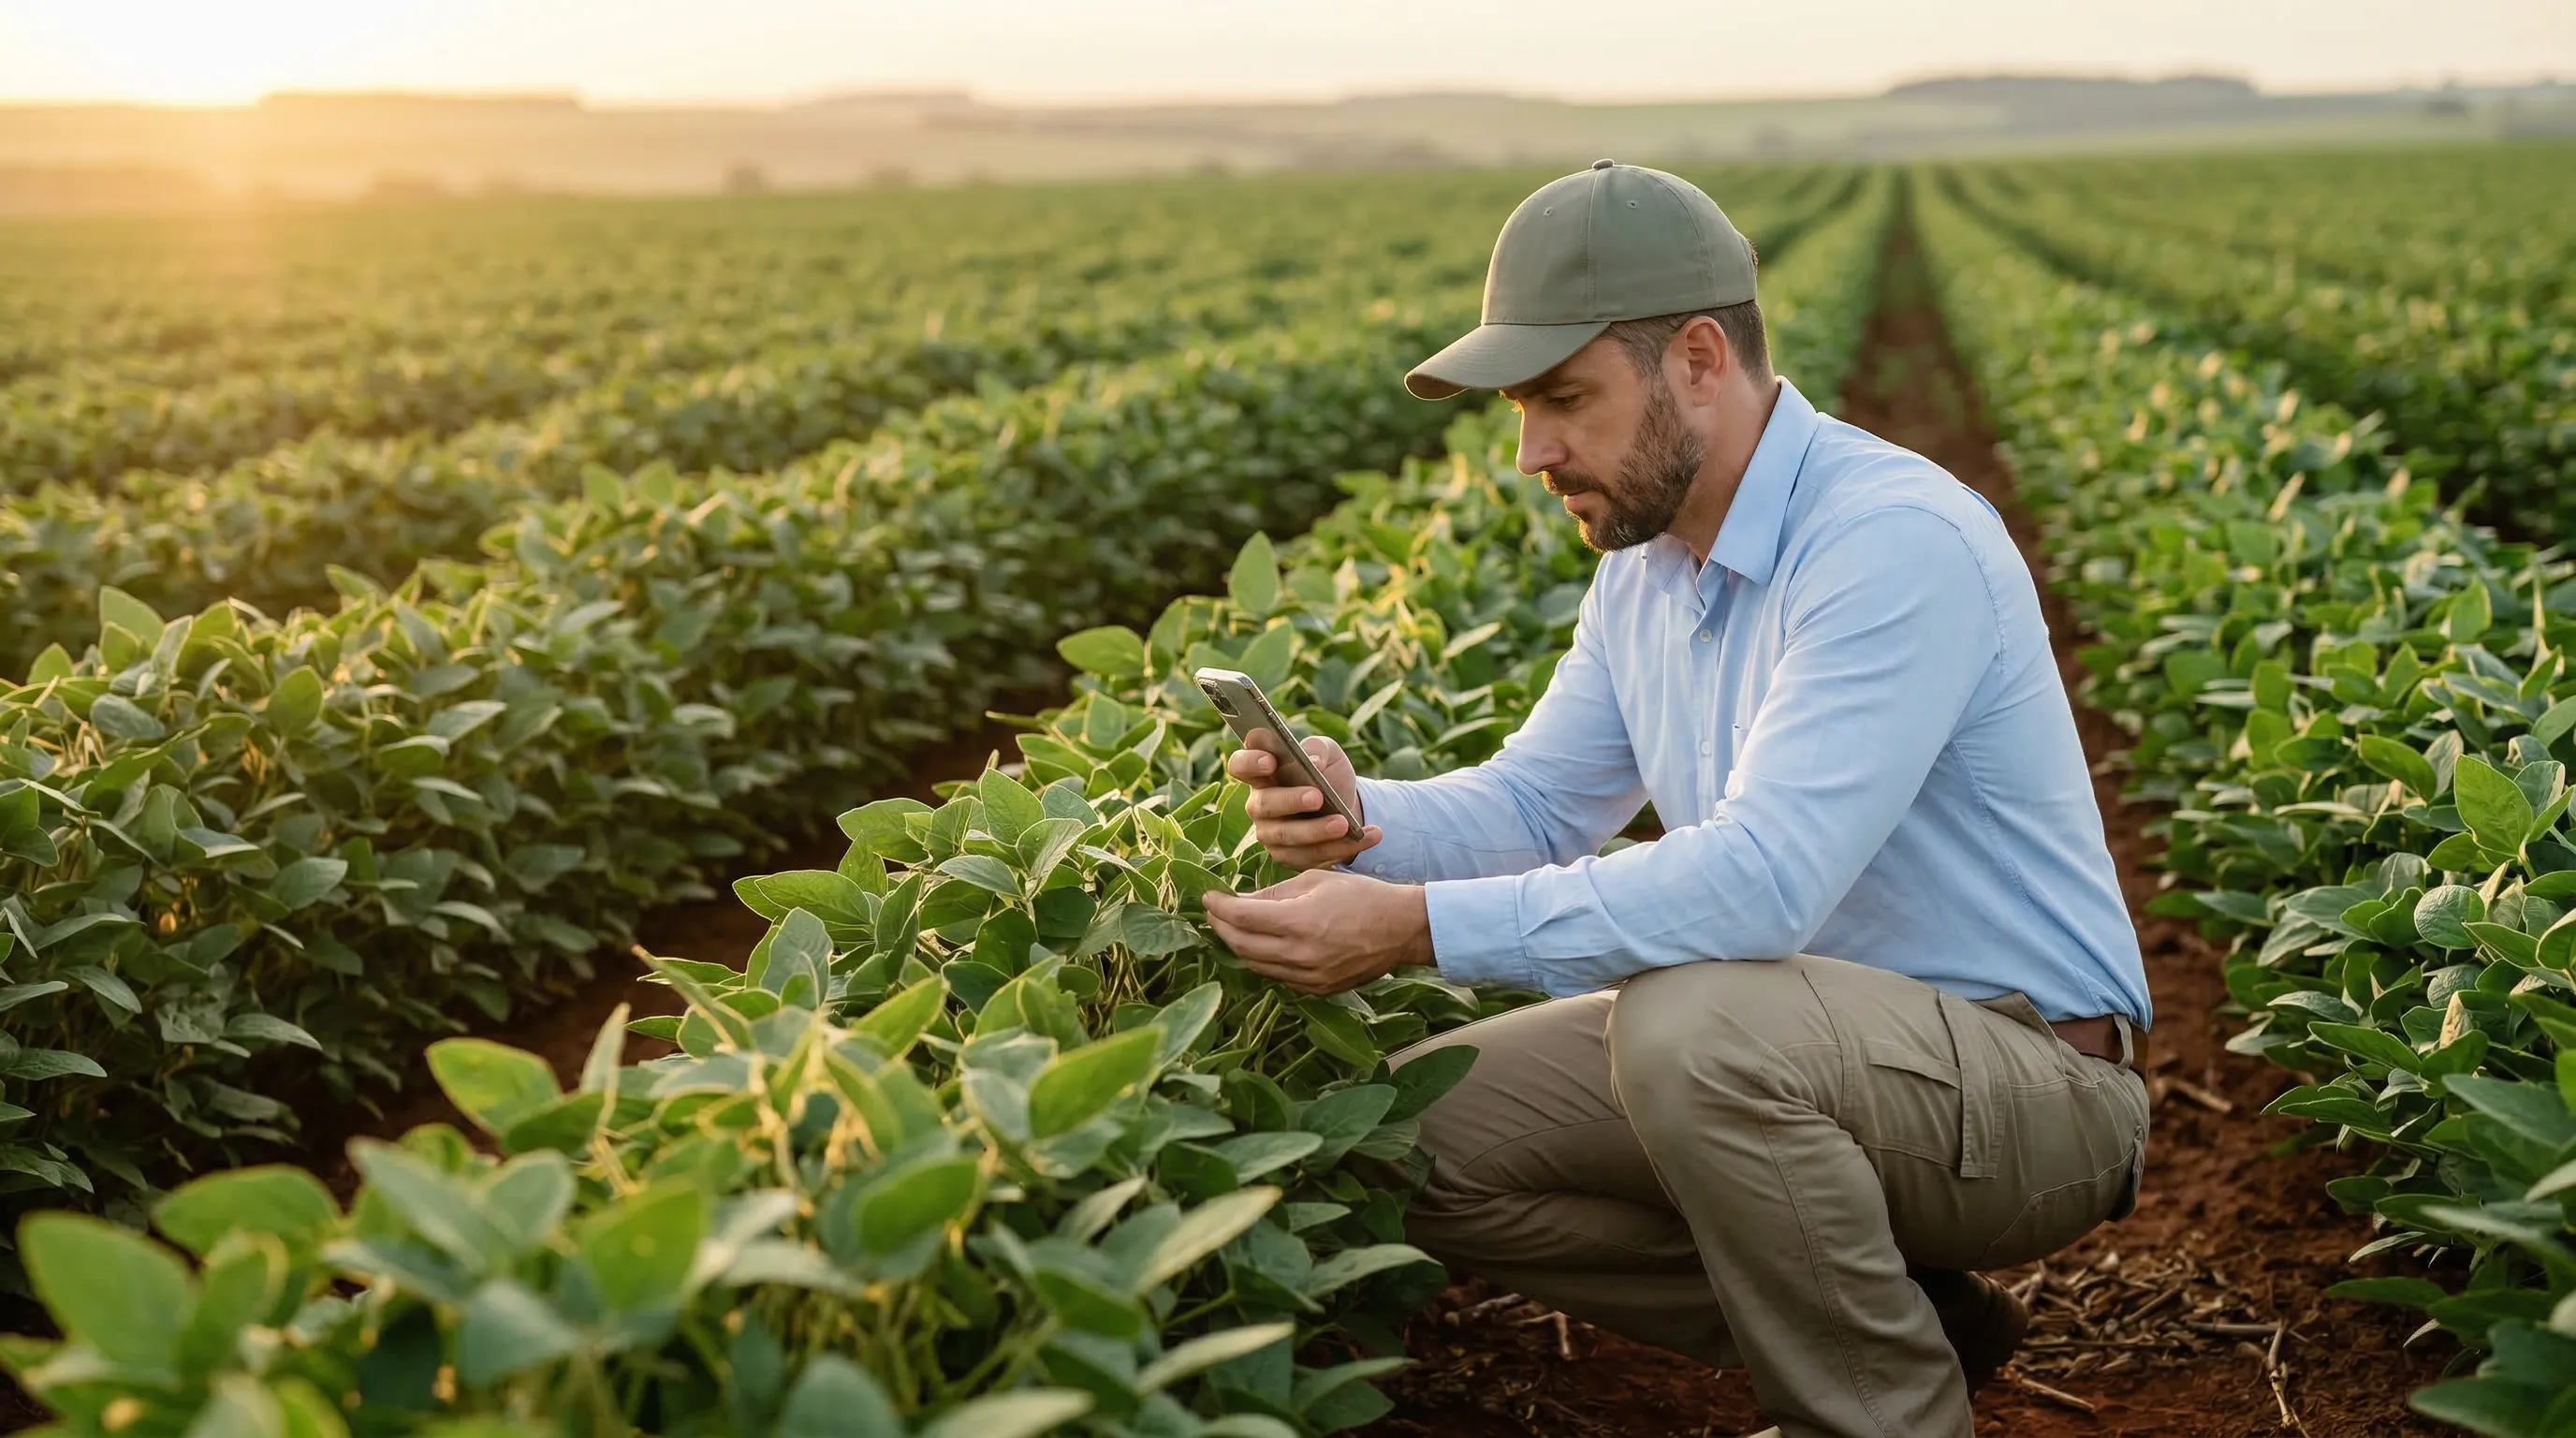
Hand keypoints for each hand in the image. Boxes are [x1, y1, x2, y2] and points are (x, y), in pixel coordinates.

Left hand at [1201, 868, 1432, 995]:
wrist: (1401, 929)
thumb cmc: (1361, 896)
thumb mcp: (1315, 881)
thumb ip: (1274, 893)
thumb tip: (1240, 901)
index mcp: (1300, 921)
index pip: (1242, 917)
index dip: (1218, 907)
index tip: (1207, 896)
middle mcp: (1301, 954)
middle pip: (1241, 945)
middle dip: (1220, 927)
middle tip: (1213, 912)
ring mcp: (1309, 977)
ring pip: (1256, 965)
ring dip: (1238, 946)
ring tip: (1231, 928)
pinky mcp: (1318, 989)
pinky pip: (1278, 977)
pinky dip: (1262, 961)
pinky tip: (1260, 946)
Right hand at [1224, 730, 1380, 870]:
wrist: (1348, 807)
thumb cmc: (1329, 774)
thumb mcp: (1328, 753)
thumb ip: (1318, 748)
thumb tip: (1312, 761)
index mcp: (1262, 773)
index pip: (1240, 765)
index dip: (1249, 763)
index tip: (1271, 761)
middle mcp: (1259, 804)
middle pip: (1263, 804)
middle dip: (1290, 801)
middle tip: (1317, 797)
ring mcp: (1270, 834)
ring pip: (1287, 836)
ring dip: (1317, 831)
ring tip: (1345, 824)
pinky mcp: (1289, 857)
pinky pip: (1312, 856)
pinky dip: (1342, 847)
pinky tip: (1368, 836)